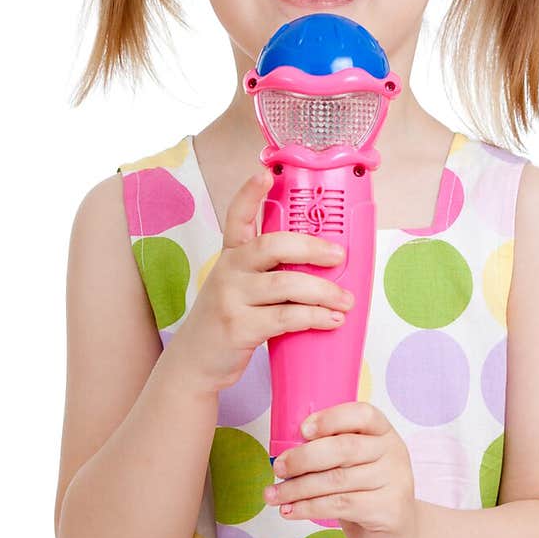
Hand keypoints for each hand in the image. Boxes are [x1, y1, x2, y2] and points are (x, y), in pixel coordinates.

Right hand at [172, 167, 354, 395]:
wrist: (194, 363)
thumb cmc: (226, 320)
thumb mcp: (237, 285)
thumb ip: (267, 269)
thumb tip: (321, 263)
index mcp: (231, 255)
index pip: (238, 216)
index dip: (251, 193)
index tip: (265, 174)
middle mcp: (229, 270)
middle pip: (273, 245)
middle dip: (312, 248)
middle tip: (339, 256)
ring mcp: (231, 298)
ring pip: (285, 285)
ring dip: (322, 291)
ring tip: (345, 300)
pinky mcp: (238, 327)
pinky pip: (285, 317)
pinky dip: (314, 318)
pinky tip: (330, 320)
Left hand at [263, 402, 419, 537]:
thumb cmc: (365, 494)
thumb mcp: (354, 465)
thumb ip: (332, 452)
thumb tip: (286, 452)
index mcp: (383, 432)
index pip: (362, 414)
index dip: (330, 419)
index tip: (302, 430)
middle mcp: (393, 452)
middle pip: (344, 448)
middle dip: (304, 458)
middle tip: (278, 467)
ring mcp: (394, 481)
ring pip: (337, 480)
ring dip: (298, 488)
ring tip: (274, 495)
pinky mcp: (388, 510)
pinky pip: (340, 505)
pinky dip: (309, 508)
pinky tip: (291, 511)